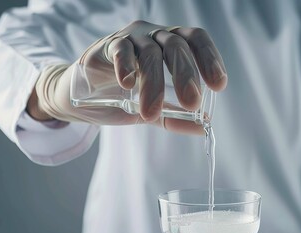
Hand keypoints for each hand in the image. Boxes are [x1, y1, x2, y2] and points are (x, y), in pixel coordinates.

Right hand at [29, 20, 226, 133]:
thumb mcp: (152, 110)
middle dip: (186, 74)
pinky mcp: (106, 46)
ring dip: (153, 83)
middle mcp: (154, 36)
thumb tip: (203, 127)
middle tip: (192, 102)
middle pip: (176, 46)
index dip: (209, 58)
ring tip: (152, 112)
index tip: (218, 85)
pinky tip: (128, 84)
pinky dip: (125, 66)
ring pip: (149, 53)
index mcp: (170, 45)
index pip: (196, 40)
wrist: (82, 96)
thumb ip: (175, 118)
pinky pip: (119, 50)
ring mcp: (130, 39)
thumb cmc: (122, 96)